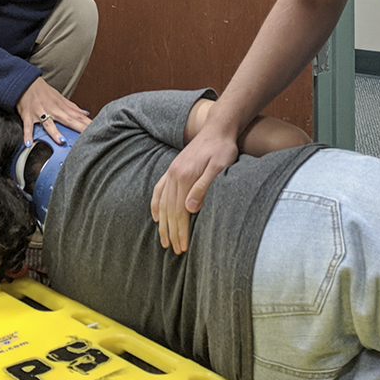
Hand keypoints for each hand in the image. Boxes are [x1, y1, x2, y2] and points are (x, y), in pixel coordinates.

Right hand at [14, 77, 90, 147]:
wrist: (25, 82)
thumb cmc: (42, 91)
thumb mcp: (59, 97)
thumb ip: (72, 107)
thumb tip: (85, 113)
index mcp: (61, 106)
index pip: (77, 116)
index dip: (86, 122)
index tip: (96, 128)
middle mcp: (52, 110)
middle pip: (67, 120)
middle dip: (78, 127)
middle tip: (87, 135)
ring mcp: (40, 113)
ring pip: (48, 124)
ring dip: (54, 132)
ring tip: (61, 141)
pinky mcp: (28, 116)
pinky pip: (28, 127)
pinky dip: (27, 135)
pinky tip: (29, 143)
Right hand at [150, 131, 236, 253]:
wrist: (218, 128)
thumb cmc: (223, 148)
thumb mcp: (218, 167)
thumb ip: (204, 187)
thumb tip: (190, 209)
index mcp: (185, 176)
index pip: (180, 212)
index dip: (181, 231)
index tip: (182, 247)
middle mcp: (174, 175)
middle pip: (170, 210)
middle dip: (172, 232)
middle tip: (174, 250)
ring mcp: (171, 172)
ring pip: (163, 203)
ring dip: (163, 224)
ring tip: (164, 240)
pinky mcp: (173, 170)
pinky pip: (159, 190)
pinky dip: (156, 205)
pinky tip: (156, 217)